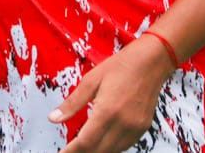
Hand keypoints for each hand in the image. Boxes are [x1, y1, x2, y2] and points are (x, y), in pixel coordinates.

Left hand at [49, 34, 175, 152]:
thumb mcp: (91, 80)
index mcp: (107, 111)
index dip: (71, 152)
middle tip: (69, 152)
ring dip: (96, 151)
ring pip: (112, 151)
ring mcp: (135, 127)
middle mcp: (123, 123)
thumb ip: (72, 103)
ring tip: (82, 149)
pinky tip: (101, 142)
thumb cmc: (121, 66)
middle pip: (98, 150)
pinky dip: (110, 147)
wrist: (152, 61)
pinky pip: (124, 146)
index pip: (85, 142)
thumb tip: (53, 118)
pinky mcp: (143, 128)